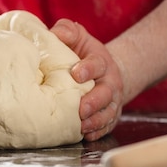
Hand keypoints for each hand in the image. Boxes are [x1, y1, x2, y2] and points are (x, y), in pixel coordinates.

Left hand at [51, 19, 123, 140]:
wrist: (105, 71)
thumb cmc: (84, 54)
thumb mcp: (78, 37)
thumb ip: (67, 31)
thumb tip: (55, 33)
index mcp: (101, 62)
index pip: (97, 65)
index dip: (88, 69)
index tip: (76, 74)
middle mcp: (109, 83)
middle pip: (106, 94)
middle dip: (94, 102)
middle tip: (80, 109)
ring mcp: (111, 101)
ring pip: (108, 113)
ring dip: (95, 121)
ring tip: (82, 127)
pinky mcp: (110, 116)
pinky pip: (107, 126)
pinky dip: (98, 132)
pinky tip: (87, 136)